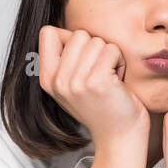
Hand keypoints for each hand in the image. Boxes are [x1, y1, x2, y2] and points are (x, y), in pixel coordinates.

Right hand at [37, 27, 148, 150]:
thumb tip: (65, 29)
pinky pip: (112, 50)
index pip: (48, 32)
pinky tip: (118, 81)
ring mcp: (75, 82)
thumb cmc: (103, 107)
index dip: (71, 39)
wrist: (120, 138)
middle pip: (78, 34)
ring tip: (110, 79)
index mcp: (47, 79)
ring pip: (97, 41)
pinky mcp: (96, 82)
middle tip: (101, 73)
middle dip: (96, 49)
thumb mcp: (72, 85)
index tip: (83, 61)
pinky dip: (120, 62)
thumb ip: (64, 59)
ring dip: (110, 57)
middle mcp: (57, 81)